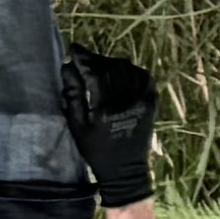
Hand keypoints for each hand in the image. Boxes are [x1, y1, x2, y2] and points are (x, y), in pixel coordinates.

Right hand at [61, 48, 158, 210]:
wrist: (125, 170)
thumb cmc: (96, 150)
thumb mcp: (77, 126)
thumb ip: (73, 95)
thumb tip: (67, 69)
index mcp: (106, 107)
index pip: (95, 72)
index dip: (84, 58)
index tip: (73, 49)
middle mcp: (127, 100)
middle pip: (111, 67)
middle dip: (96, 58)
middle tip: (83, 58)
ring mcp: (143, 100)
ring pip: (128, 69)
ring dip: (112, 62)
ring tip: (100, 65)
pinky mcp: (152, 102)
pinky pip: (144, 77)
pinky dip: (131, 69)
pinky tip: (121, 71)